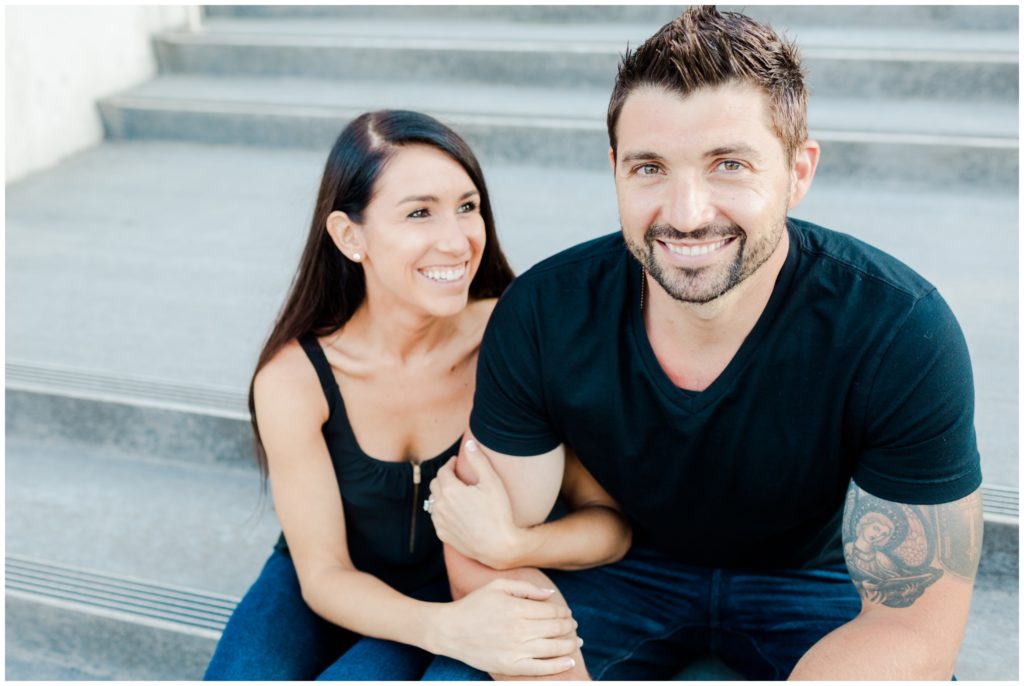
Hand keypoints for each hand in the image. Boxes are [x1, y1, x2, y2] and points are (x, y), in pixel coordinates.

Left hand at [430, 440, 525, 568]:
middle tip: (456, 476)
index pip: (443, 470)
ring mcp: (440, 521)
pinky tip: (454, 510)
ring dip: (442, 494)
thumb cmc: (498, 513)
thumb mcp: (492, 482)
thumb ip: (478, 460)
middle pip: (435, 484)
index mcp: (450, 490)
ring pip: (434, 501)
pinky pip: (437, 517)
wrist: (499, 546)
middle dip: (444, 477)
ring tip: (455, 493)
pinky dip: (442, 510)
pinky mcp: (442, 534)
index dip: (450, 464)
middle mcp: (440, 505)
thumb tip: (469, 443)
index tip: (456, 463)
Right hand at [430, 578, 579, 676]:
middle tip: (573, 627)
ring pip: (553, 648)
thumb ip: (525, 588)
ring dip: (569, 644)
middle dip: (569, 627)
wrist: (450, 630)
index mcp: (518, 608)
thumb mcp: (498, 587)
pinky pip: (541, 668)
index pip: (552, 611)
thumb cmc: (474, 605)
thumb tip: (549, 594)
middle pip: (556, 628)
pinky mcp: (510, 666)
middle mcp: (519, 630)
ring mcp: (516, 650)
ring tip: (575, 642)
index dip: (564, 612)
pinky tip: (568, 661)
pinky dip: (558, 665)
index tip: (567, 614)